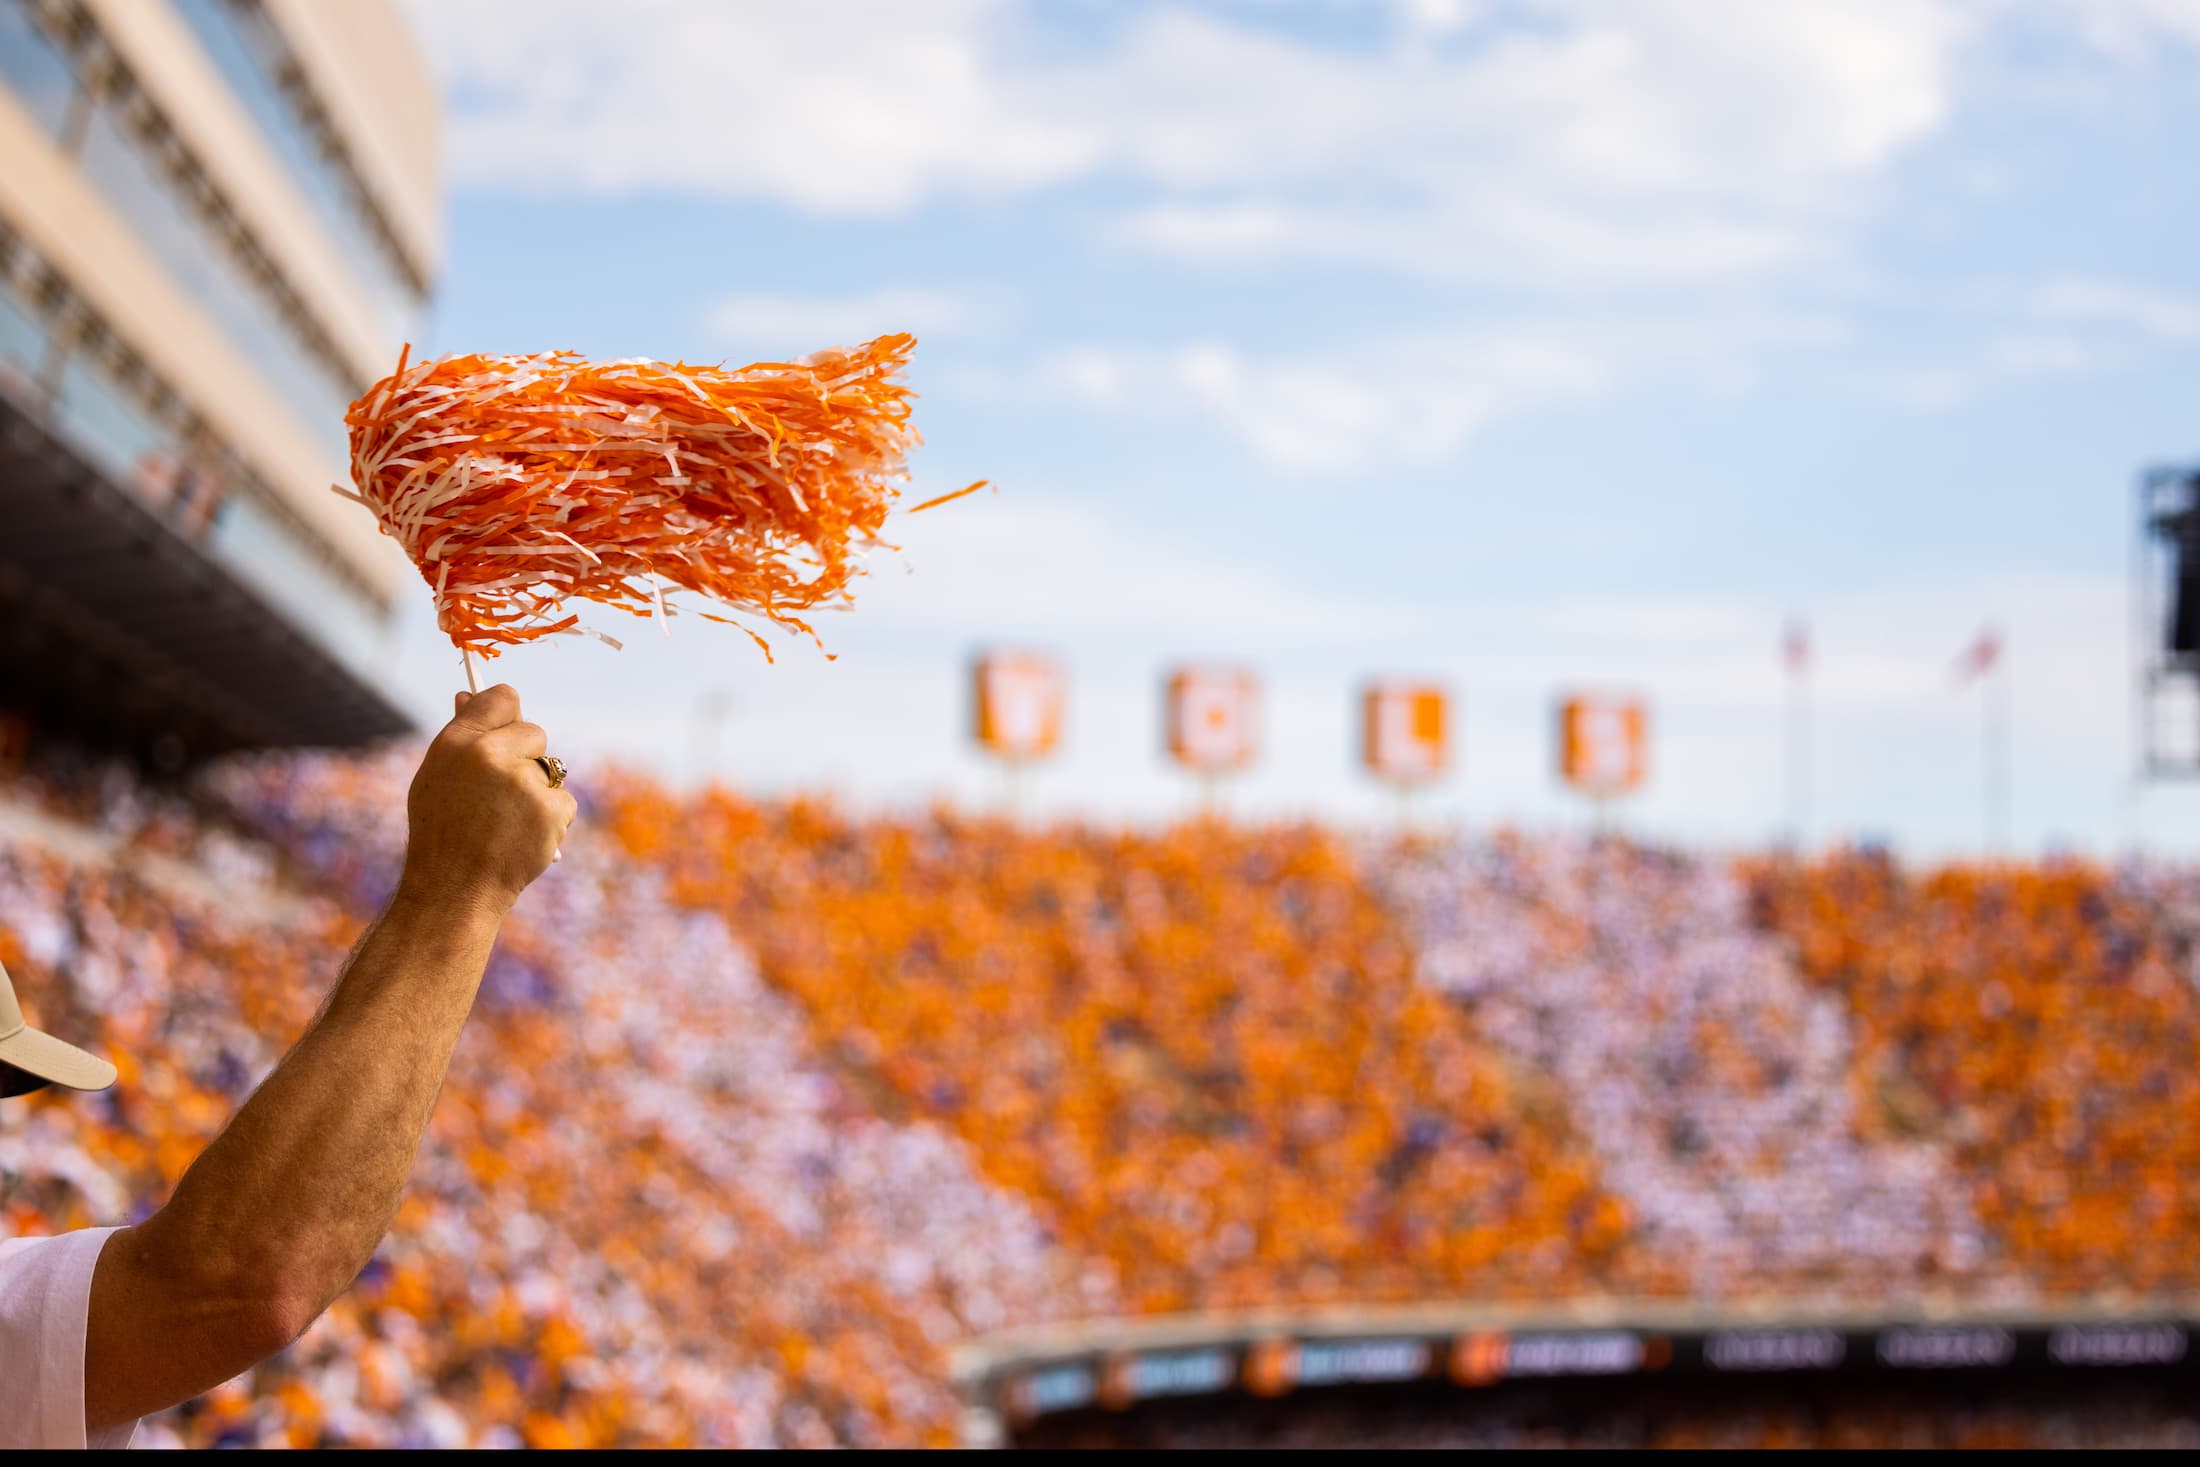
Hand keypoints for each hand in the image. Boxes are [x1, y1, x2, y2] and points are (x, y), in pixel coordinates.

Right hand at [396, 685, 575, 916]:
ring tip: (505, 822)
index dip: (508, 713)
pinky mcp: (551, 808)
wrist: (454, 889)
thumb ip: (461, 736)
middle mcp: (491, 754)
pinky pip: (563, 800)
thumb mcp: (437, 777)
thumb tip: (470, 695)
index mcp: (458, 742)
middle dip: (526, 757)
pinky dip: (551, 818)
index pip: (502, 698)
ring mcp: (524, 782)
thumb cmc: (441, 832)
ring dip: (538, 790)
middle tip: (500, 792)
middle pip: (534, 732)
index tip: (507, 728)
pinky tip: (523, 837)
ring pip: (550, 770)